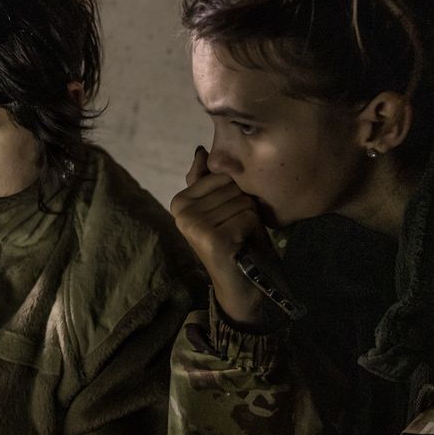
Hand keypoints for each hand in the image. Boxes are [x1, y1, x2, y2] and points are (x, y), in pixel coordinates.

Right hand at [169, 146, 268, 326]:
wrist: (242, 284)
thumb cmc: (235, 240)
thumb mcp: (221, 206)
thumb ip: (207, 179)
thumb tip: (200, 150)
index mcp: (180, 201)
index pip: (222, 174)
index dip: (235, 194)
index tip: (228, 217)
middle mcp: (181, 212)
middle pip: (233, 186)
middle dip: (243, 205)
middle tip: (236, 228)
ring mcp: (195, 225)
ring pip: (242, 200)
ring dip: (249, 219)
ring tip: (240, 236)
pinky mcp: (212, 238)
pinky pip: (247, 215)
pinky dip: (253, 230)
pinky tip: (243, 244)